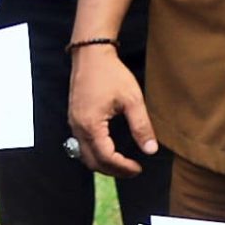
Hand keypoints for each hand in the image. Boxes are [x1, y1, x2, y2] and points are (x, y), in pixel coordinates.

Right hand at [68, 48, 155, 175]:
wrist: (91, 54)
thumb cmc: (111, 73)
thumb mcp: (132, 99)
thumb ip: (141, 126)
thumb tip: (150, 150)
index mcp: (91, 125)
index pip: (106, 158)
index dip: (123, 167)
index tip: (138, 168)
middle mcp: (78, 127)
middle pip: (92, 162)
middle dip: (113, 170)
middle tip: (132, 170)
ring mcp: (73, 123)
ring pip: (84, 155)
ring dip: (103, 163)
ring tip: (122, 163)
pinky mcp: (74, 118)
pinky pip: (81, 144)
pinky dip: (95, 153)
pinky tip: (109, 149)